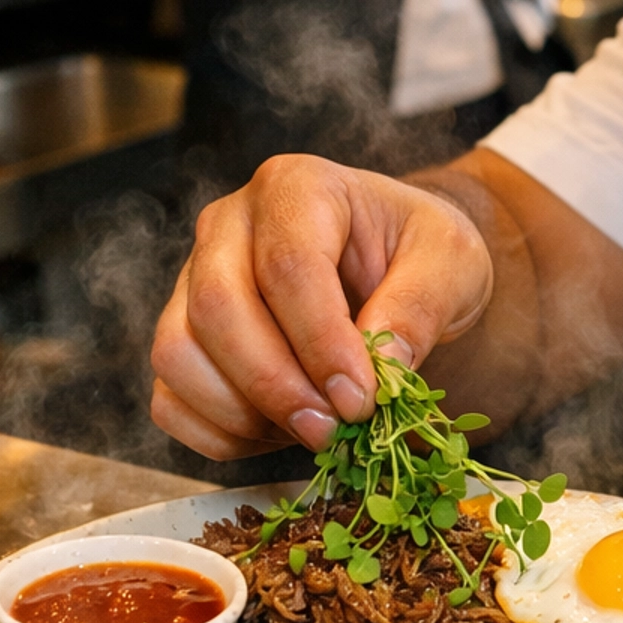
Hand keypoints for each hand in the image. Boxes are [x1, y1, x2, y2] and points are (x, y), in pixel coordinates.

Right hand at [150, 157, 493, 459]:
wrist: (395, 265)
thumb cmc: (418, 252)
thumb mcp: (452, 261)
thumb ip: (420, 306)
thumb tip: (381, 368)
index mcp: (297, 187)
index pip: (288, 265)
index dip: (321, 342)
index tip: (362, 399)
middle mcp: (228, 223)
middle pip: (217, 306)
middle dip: (276, 385)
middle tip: (333, 429)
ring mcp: (193, 278)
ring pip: (178, 352)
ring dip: (242, 413)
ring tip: (312, 430)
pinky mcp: (184, 334)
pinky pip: (169, 397)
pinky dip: (218, 434)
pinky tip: (278, 435)